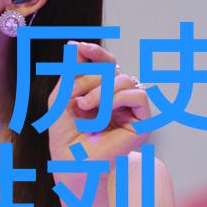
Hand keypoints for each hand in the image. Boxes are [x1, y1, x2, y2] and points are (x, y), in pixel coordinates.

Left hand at [46, 40, 152, 180]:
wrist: (72, 162)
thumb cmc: (66, 134)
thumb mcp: (63, 98)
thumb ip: (71, 72)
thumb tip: (74, 44)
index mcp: (102, 91)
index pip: (106, 64)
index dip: (96, 53)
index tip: (80, 47)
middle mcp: (119, 98)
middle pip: (113, 69)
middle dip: (91, 78)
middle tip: (76, 100)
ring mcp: (131, 109)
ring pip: (125, 80)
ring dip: (101, 90)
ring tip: (84, 107)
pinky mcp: (142, 121)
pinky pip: (138, 95)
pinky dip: (118, 98)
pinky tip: (104, 111)